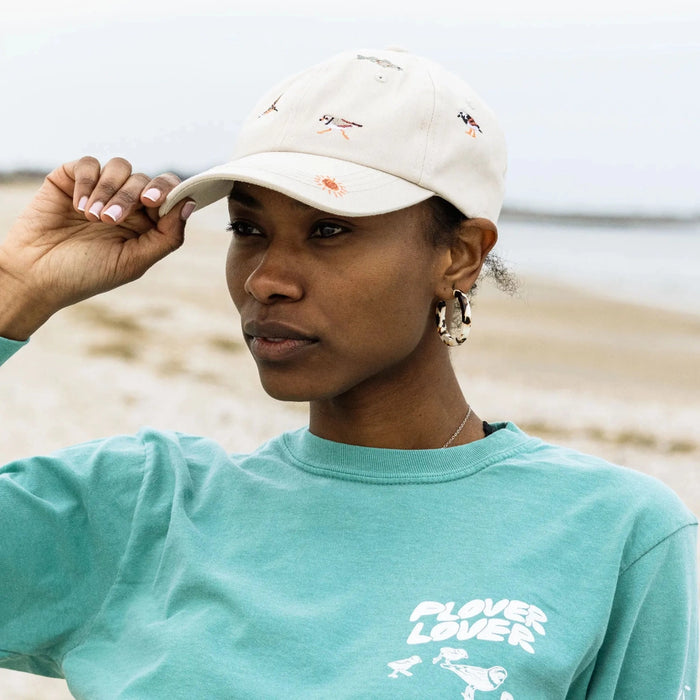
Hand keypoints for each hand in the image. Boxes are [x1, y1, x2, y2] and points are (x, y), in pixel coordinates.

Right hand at [0, 156, 192, 338]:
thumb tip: (189, 204)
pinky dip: (87, 183)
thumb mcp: (134, 262)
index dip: (168, 190)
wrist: (36, 275)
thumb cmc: (87, 274)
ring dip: (108, 192)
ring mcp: (99, 189)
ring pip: (120, 168)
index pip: (169, 194)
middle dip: (131, 196)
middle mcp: (126, 203)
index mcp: (146, 223)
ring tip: (93, 218)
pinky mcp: (71, 179)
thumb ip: (167, 236)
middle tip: (111, 220)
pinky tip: (77, 207)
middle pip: (145, 180)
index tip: (154, 201)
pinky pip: (89, 164)